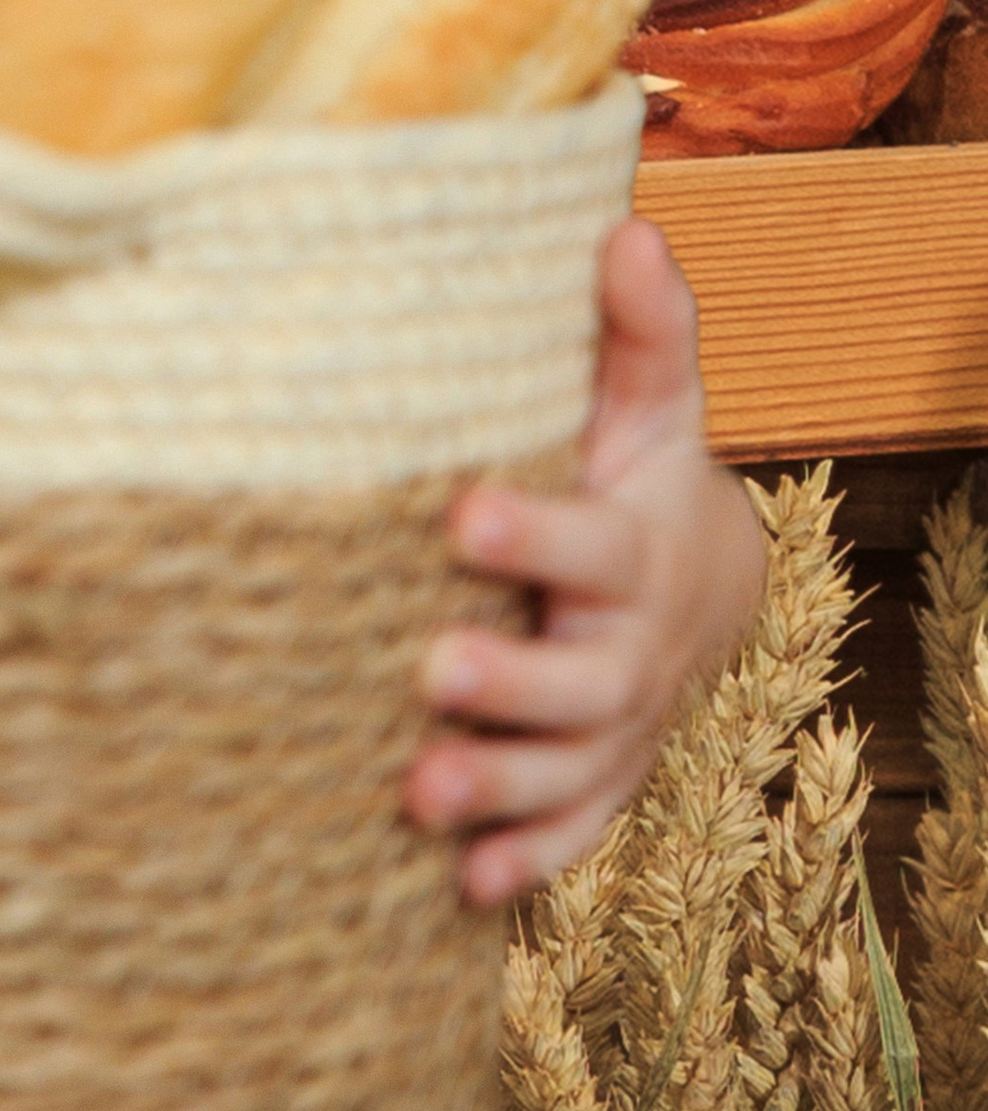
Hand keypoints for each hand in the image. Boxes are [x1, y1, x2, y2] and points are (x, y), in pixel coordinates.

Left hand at [405, 213, 764, 904]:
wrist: (695, 576)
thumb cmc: (634, 464)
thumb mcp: (648, 395)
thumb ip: (639, 324)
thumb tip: (622, 224)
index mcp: (631, 546)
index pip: (587, 544)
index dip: (531, 534)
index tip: (458, 512)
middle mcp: (627, 647)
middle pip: (578, 680)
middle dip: (506, 684)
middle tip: (424, 672)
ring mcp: (616, 724)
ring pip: (567, 771)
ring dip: (497, 789)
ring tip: (417, 796)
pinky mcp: (596, 777)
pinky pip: (570, 832)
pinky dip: (525, 861)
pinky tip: (462, 885)